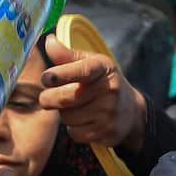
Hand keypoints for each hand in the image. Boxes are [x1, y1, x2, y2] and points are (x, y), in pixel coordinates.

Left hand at [40, 35, 147, 150]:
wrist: (131, 111)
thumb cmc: (103, 83)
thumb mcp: (91, 64)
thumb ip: (68, 55)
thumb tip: (48, 42)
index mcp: (103, 68)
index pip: (82, 70)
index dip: (62, 74)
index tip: (46, 77)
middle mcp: (108, 90)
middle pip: (66, 98)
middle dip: (49, 99)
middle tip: (45, 98)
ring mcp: (108, 113)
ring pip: (68, 117)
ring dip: (64, 114)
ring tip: (74, 108)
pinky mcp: (105, 132)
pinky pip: (75, 133)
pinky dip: (73, 128)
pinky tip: (82, 121)